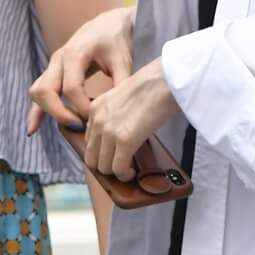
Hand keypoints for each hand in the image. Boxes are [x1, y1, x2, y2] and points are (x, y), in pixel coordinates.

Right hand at [29, 5, 134, 135]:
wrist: (111, 23)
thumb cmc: (119, 41)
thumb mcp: (123, 60)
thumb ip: (121, 83)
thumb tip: (121, 112)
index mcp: (75, 54)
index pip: (71, 89)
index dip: (83, 108)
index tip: (99, 118)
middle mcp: (58, 59)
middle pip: (44, 91)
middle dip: (60, 114)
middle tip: (82, 127)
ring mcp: (53, 66)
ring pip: (37, 92)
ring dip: (48, 112)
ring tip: (71, 128)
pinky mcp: (54, 72)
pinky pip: (40, 93)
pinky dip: (36, 111)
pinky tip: (32, 130)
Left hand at [81, 63, 179, 182]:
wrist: (165, 80)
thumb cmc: (154, 85)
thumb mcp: (125, 96)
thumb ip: (118, 113)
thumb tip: (126, 131)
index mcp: (96, 108)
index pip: (89, 140)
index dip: (101, 152)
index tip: (112, 156)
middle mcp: (97, 120)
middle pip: (91, 157)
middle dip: (105, 166)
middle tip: (120, 168)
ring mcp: (109, 131)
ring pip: (102, 166)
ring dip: (115, 173)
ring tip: (128, 171)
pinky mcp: (125, 140)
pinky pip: (118, 168)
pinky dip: (124, 175)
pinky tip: (132, 172)